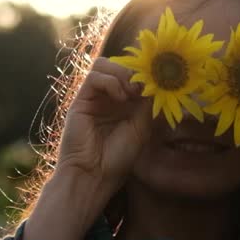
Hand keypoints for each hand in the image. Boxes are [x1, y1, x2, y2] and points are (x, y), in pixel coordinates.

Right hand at [55, 57, 151, 190]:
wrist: (94, 175)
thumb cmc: (118, 158)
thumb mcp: (141, 128)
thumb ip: (147, 104)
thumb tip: (156, 82)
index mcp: (123, 103)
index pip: (132, 74)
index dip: (145, 73)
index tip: (158, 81)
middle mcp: (107, 96)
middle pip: (118, 64)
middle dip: (134, 71)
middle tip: (145, 86)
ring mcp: (93, 97)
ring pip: (104, 64)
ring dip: (122, 73)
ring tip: (132, 93)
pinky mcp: (80, 100)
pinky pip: (93, 77)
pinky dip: (110, 82)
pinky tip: (120, 98)